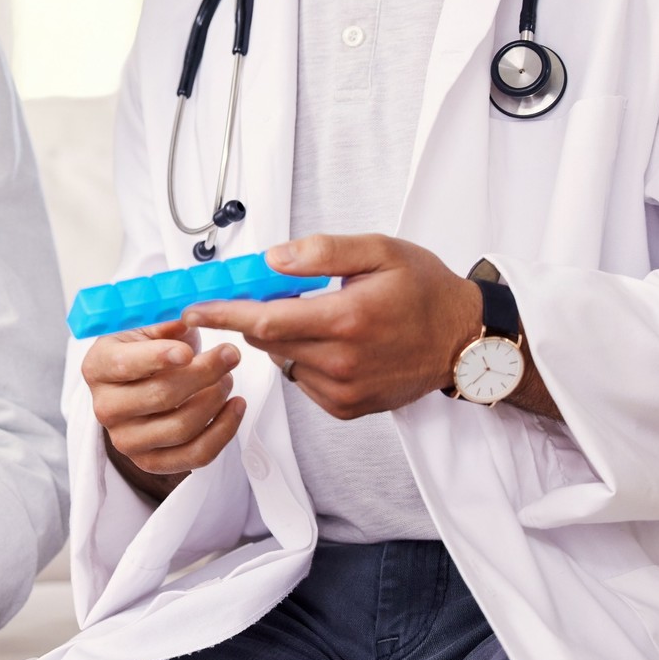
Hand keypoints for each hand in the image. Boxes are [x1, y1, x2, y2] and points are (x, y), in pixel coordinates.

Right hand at [82, 320, 244, 500]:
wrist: (139, 385)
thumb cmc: (144, 351)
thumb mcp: (148, 328)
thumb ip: (165, 323)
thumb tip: (188, 320)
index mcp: (97, 366)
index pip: (126, 364)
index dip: (158, 358)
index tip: (188, 351)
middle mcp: (104, 407)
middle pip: (161, 396)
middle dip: (204, 373)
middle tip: (230, 354)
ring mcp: (125, 440)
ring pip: (181, 427)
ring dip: (215, 400)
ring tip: (229, 378)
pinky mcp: (150, 462)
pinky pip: (195, 455)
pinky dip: (223, 431)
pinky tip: (235, 407)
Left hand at [183, 234, 479, 419]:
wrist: (464, 340)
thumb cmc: (425, 290)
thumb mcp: (380, 251)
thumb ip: (322, 252)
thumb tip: (272, 260)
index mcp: (346, 319)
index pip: (264, 319)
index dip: (223, 313)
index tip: (193, 309)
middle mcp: (342, 361)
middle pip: (267, 340)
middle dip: (256, 315)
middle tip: (272, 292)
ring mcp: (343, 391)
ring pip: (282, 360)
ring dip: (283, 337)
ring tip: (320, 315)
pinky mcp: (347, 408)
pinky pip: (302, 381)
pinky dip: (303, 359)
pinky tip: (334, 343)